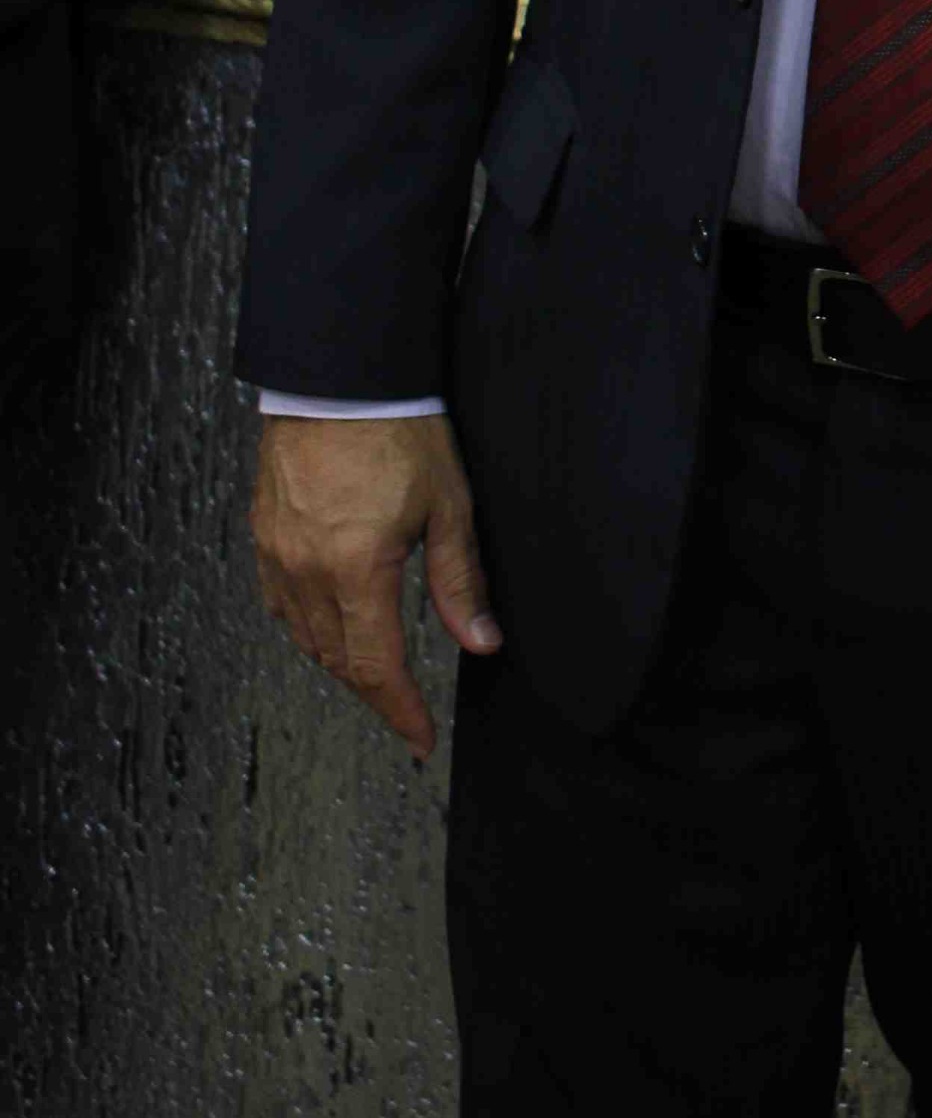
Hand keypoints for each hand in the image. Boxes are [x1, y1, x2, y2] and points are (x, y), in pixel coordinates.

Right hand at [252, 413, 499, 761]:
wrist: (338, 377)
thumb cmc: (397, 430)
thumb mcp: (447, 505)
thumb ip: (461, 581)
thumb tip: (482, 642)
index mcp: (356, 569)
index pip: (377, 666)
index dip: (400, 711)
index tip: (420, 740)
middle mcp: (307, 571)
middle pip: (338, 659)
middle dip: (374, 691)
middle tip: (405, 707)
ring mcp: (277, 555)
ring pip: (305, 637)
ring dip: (340, 662)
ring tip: (375, 671)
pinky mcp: (262, 536)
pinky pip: (279, 604)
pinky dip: (306, 627)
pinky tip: (328, 624)